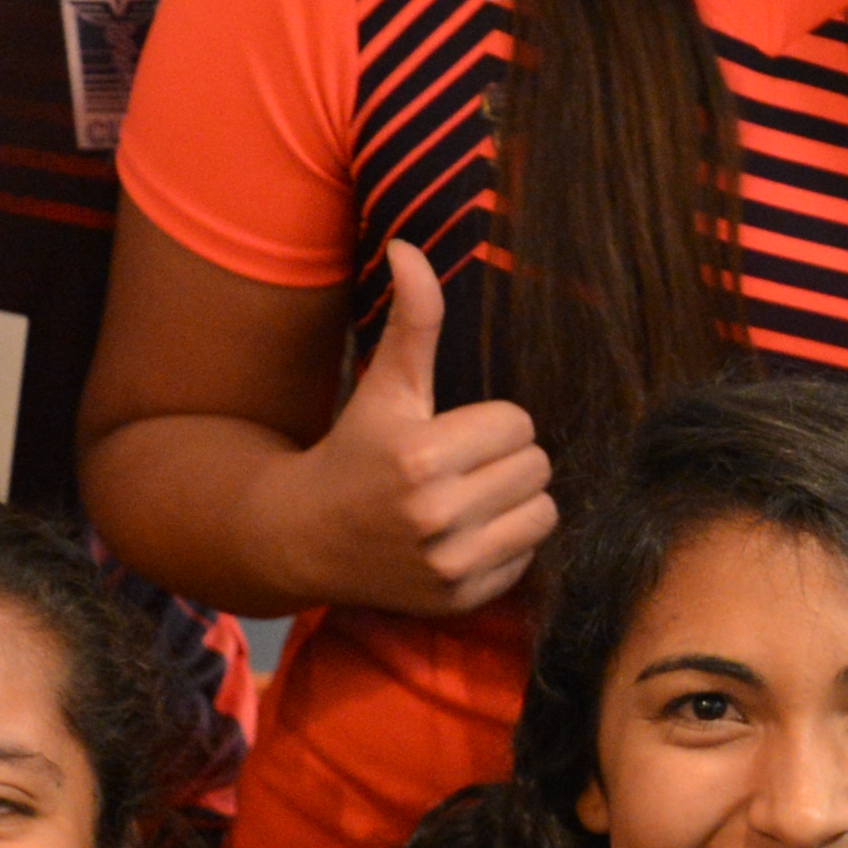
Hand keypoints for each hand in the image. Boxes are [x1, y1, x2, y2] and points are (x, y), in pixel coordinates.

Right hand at [304, 239, 555, 614]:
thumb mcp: (385, 385)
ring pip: (544, 513)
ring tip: (471, 497)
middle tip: (462, 465)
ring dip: (516, 502)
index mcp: (420, 456)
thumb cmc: (353, 451)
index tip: (453, 433)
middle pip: (537, 467)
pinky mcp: (458, 601)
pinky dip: (505, 545)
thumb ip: (412, 319)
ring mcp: (448, 566)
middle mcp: (435, 516)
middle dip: (506, 460)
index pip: (519, 423)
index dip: (490, 423)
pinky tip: (464, 535)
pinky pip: (528, 559)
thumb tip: (410, 246)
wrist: (303, 537)